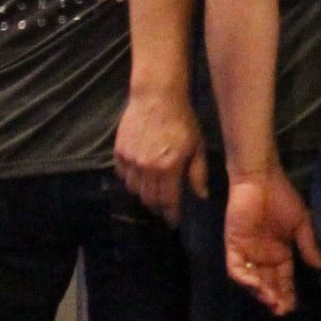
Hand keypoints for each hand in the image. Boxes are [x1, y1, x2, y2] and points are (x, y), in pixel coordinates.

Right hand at [114, 88, 208, 225]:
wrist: (157, 97)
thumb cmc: (183, 120)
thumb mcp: (197, 146)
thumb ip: (198, 172)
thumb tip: (201, 196)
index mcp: (168, 169)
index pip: (167, 201)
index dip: (170, 215)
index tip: (173, 222)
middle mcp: (146, 168)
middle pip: (148, 199)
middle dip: (157, 207)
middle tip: (164, 209)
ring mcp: (130, 161)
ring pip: (134, 189)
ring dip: (143, 194)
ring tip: (153, 193)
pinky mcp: (119, 152)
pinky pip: (123, 176)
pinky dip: (131, 180)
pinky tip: (140, 177)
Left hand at [224, 169, 320, 315]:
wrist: (261, 180)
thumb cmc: (282, 198)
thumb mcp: (301, 224)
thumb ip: (307, 245)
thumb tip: (319, 267)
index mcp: (279, 253)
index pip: (283, 279)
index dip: (287, 293)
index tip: (293, 306)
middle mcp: (262, 257)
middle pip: (268, 284)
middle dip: (274, 298)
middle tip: (282, 310)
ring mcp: (247, 253)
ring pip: (251, 280)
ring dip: (260, 292)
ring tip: (272, 301)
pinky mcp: (233, 246)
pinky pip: (235, 269)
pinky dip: (244, 278)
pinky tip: (256, 285)